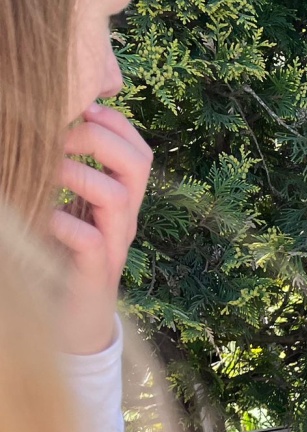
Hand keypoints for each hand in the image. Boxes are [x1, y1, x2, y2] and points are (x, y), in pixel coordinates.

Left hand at [49, 103, 151, 354]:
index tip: (80, 108)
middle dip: (99, 139)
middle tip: (58, 136)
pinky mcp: (94, 274)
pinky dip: (62, 222)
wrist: (71, 322)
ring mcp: (114, 248)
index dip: (116, 123)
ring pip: (118, 198)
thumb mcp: (71, 211)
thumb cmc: (62, 259)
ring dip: (79, 175)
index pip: (139, 152)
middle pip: (138, 165)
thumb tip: (45, 132)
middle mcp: (125, 222)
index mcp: (122, 203)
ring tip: (45, 172)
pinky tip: (41, 218)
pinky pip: (89, 241)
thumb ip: (69, 178)